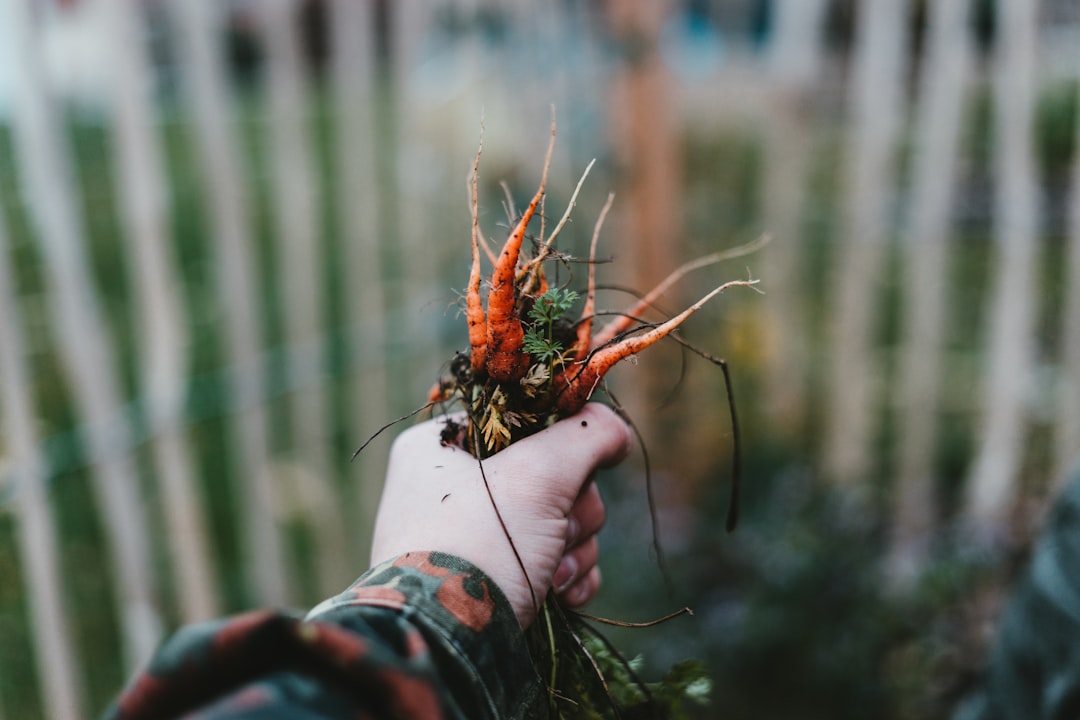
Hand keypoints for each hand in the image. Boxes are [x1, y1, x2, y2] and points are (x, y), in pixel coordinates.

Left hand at [370, 403, 631, 626]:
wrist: (451, 646)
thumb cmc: (481, 542)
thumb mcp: (540, 472)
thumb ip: (587, 435)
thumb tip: (615, 433)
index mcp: (439, 446)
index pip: (521, 420)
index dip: (558, 442)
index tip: (569, 465)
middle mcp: (450, 487)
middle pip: (549, 473)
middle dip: (571, 509)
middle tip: (557, 529)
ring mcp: (471, 537)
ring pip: (558, 519)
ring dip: (573, 546)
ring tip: (554, 573)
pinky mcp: (493, 581)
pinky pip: (552, 561)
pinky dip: (567, 576)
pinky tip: (563, 595)